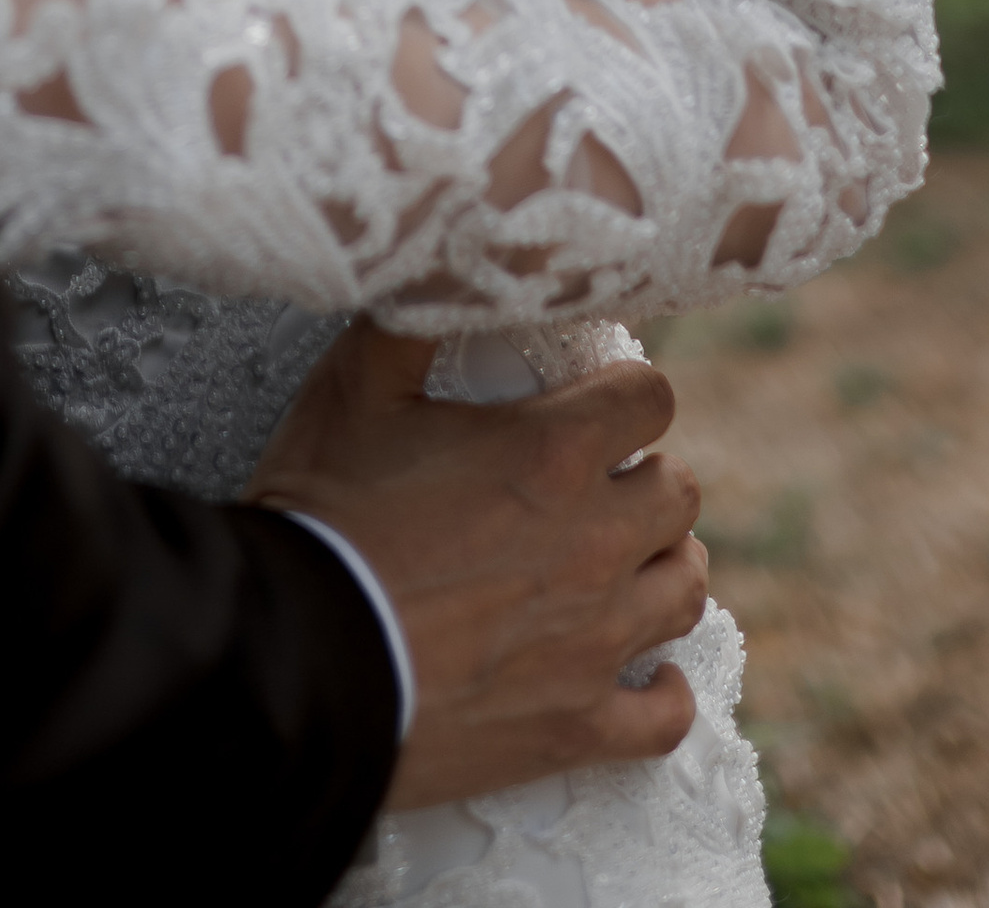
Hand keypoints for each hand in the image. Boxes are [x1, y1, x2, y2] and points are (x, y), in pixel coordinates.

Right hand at [246, 322, 707, 808]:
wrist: (302, 659)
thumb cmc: (326, 515)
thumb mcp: (355, 388)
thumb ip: (410, 318)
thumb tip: (440, 266)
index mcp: (553, 453)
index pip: (650, 397)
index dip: (626, 390)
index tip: (598, 400)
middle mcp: (596, 541)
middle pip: (681, 493)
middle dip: (647, 476)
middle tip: (600, 482)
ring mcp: (596, 640)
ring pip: (686, 590)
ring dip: (661, 565)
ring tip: (624, 561)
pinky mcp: (578, 723)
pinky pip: (666, 714)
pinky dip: (665, 691)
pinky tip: (648, 675)